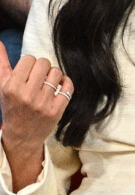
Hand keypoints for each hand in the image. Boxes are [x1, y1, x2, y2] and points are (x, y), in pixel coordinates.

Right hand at [0, 41, 73, 190]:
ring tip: (47, 83)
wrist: (22, 136)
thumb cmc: (12, 107)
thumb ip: (2, 63)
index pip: (29, 59)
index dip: (30, 64)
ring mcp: (43, 103)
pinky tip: (58, 88)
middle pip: (44, 63)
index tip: (27, 73)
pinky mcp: (57, 109)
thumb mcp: (3, 86)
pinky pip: (68, 85)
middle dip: (42, 67)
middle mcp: (27, 95)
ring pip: (57, 72)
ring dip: (53, 75)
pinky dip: (65, 83)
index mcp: (11, 88)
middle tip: (38, 77)